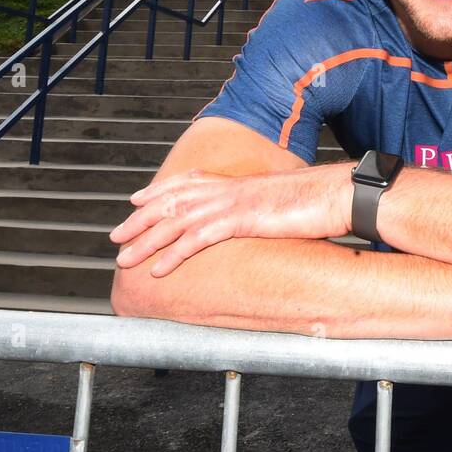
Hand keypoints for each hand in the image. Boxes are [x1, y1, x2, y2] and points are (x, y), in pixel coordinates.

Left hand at [110, 164, 351, 276]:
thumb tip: (255, 217)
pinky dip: (173, 254)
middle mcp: (229, 188)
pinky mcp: (241, 219)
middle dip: (140, 219)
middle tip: (116, 236)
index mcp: (236, 182)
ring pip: (176, 221)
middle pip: (172, 201)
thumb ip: (259, 208)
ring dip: (146, 242)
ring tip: (125, 260)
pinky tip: (158, 269)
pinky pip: (198, 238)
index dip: (158, 190)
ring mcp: (233, 202)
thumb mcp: (279, 202)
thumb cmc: (315, 201)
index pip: (186, 181)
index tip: (137, 200)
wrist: (336, 195)